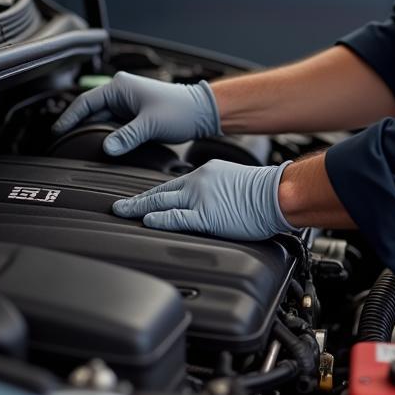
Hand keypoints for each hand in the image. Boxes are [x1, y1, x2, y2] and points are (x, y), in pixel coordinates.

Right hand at [50, 71, 221, 155]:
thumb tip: (106, 148)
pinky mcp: (133, 114)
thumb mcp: (151, 124)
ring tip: (74, 148)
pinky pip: (112, 125)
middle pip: (90, 111)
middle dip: (76, 126)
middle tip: (60, 144)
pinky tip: (98, 147)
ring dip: (91, 131)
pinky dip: (104, 135)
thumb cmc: (180, 110)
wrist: (201, 112)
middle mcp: (121, 92)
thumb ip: (127, 136)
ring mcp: (127, 103)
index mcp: (120, 86)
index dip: (69, 118)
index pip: (85, 102)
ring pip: (100, 119)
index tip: (56, 133)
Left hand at [112, 159, 295, 237]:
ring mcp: (201, 199)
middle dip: (137, 201)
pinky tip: (146, 221)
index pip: (171, 185)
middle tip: (117, 207)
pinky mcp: (207, 216)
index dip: (151, 195)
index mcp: (205, 173)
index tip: (138, 200)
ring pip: (161, 203)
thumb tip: (207, 204)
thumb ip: (214, 191)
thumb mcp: (232, 181)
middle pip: (160, 193)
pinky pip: (176, 218)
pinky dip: (159, 219)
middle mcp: (199, 182)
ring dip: (139, 209)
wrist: (278, 191)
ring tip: (121, 214)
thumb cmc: (263, 190)